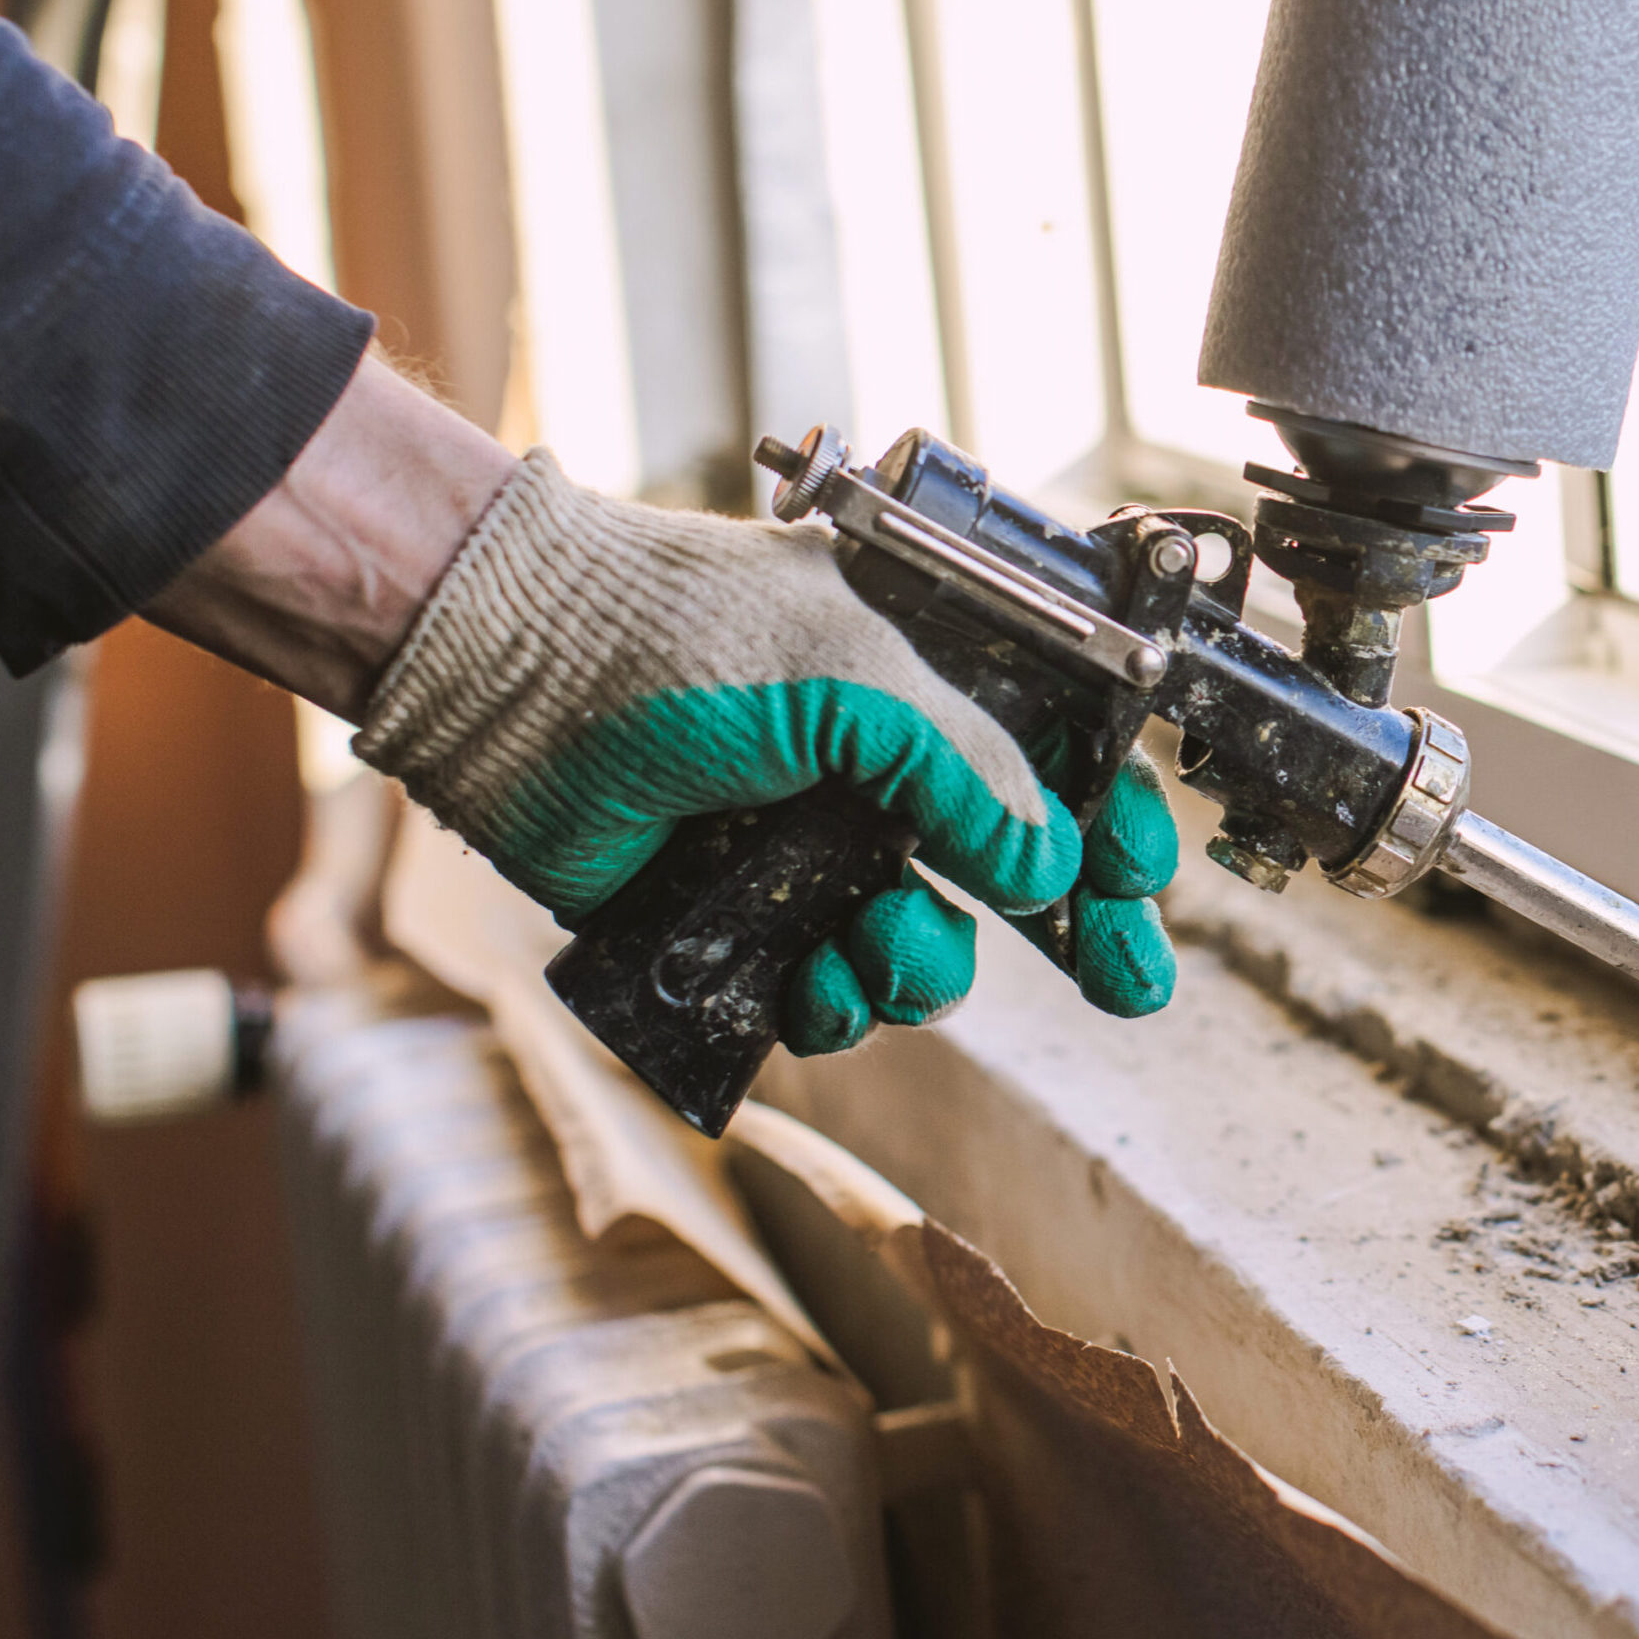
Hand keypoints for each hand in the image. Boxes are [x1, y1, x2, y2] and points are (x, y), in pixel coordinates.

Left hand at [351, 450, 1178, 1051]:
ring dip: (928, 967)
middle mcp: (879, 762)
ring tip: (882, 948)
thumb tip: (1049, 866)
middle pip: (1016, 865)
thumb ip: (962, 767)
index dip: (1111, 815)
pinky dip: (836, 1006)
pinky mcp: (739, 916)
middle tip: (1128, 982)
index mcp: (925, 674)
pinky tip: (817, 988)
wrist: (496, 676)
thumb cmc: (669, 632)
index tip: (1141, 876)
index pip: (1057, 752)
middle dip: (1076, 927)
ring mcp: (812, 841)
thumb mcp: (850, 673)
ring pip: (928, 942)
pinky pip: (826, 991)